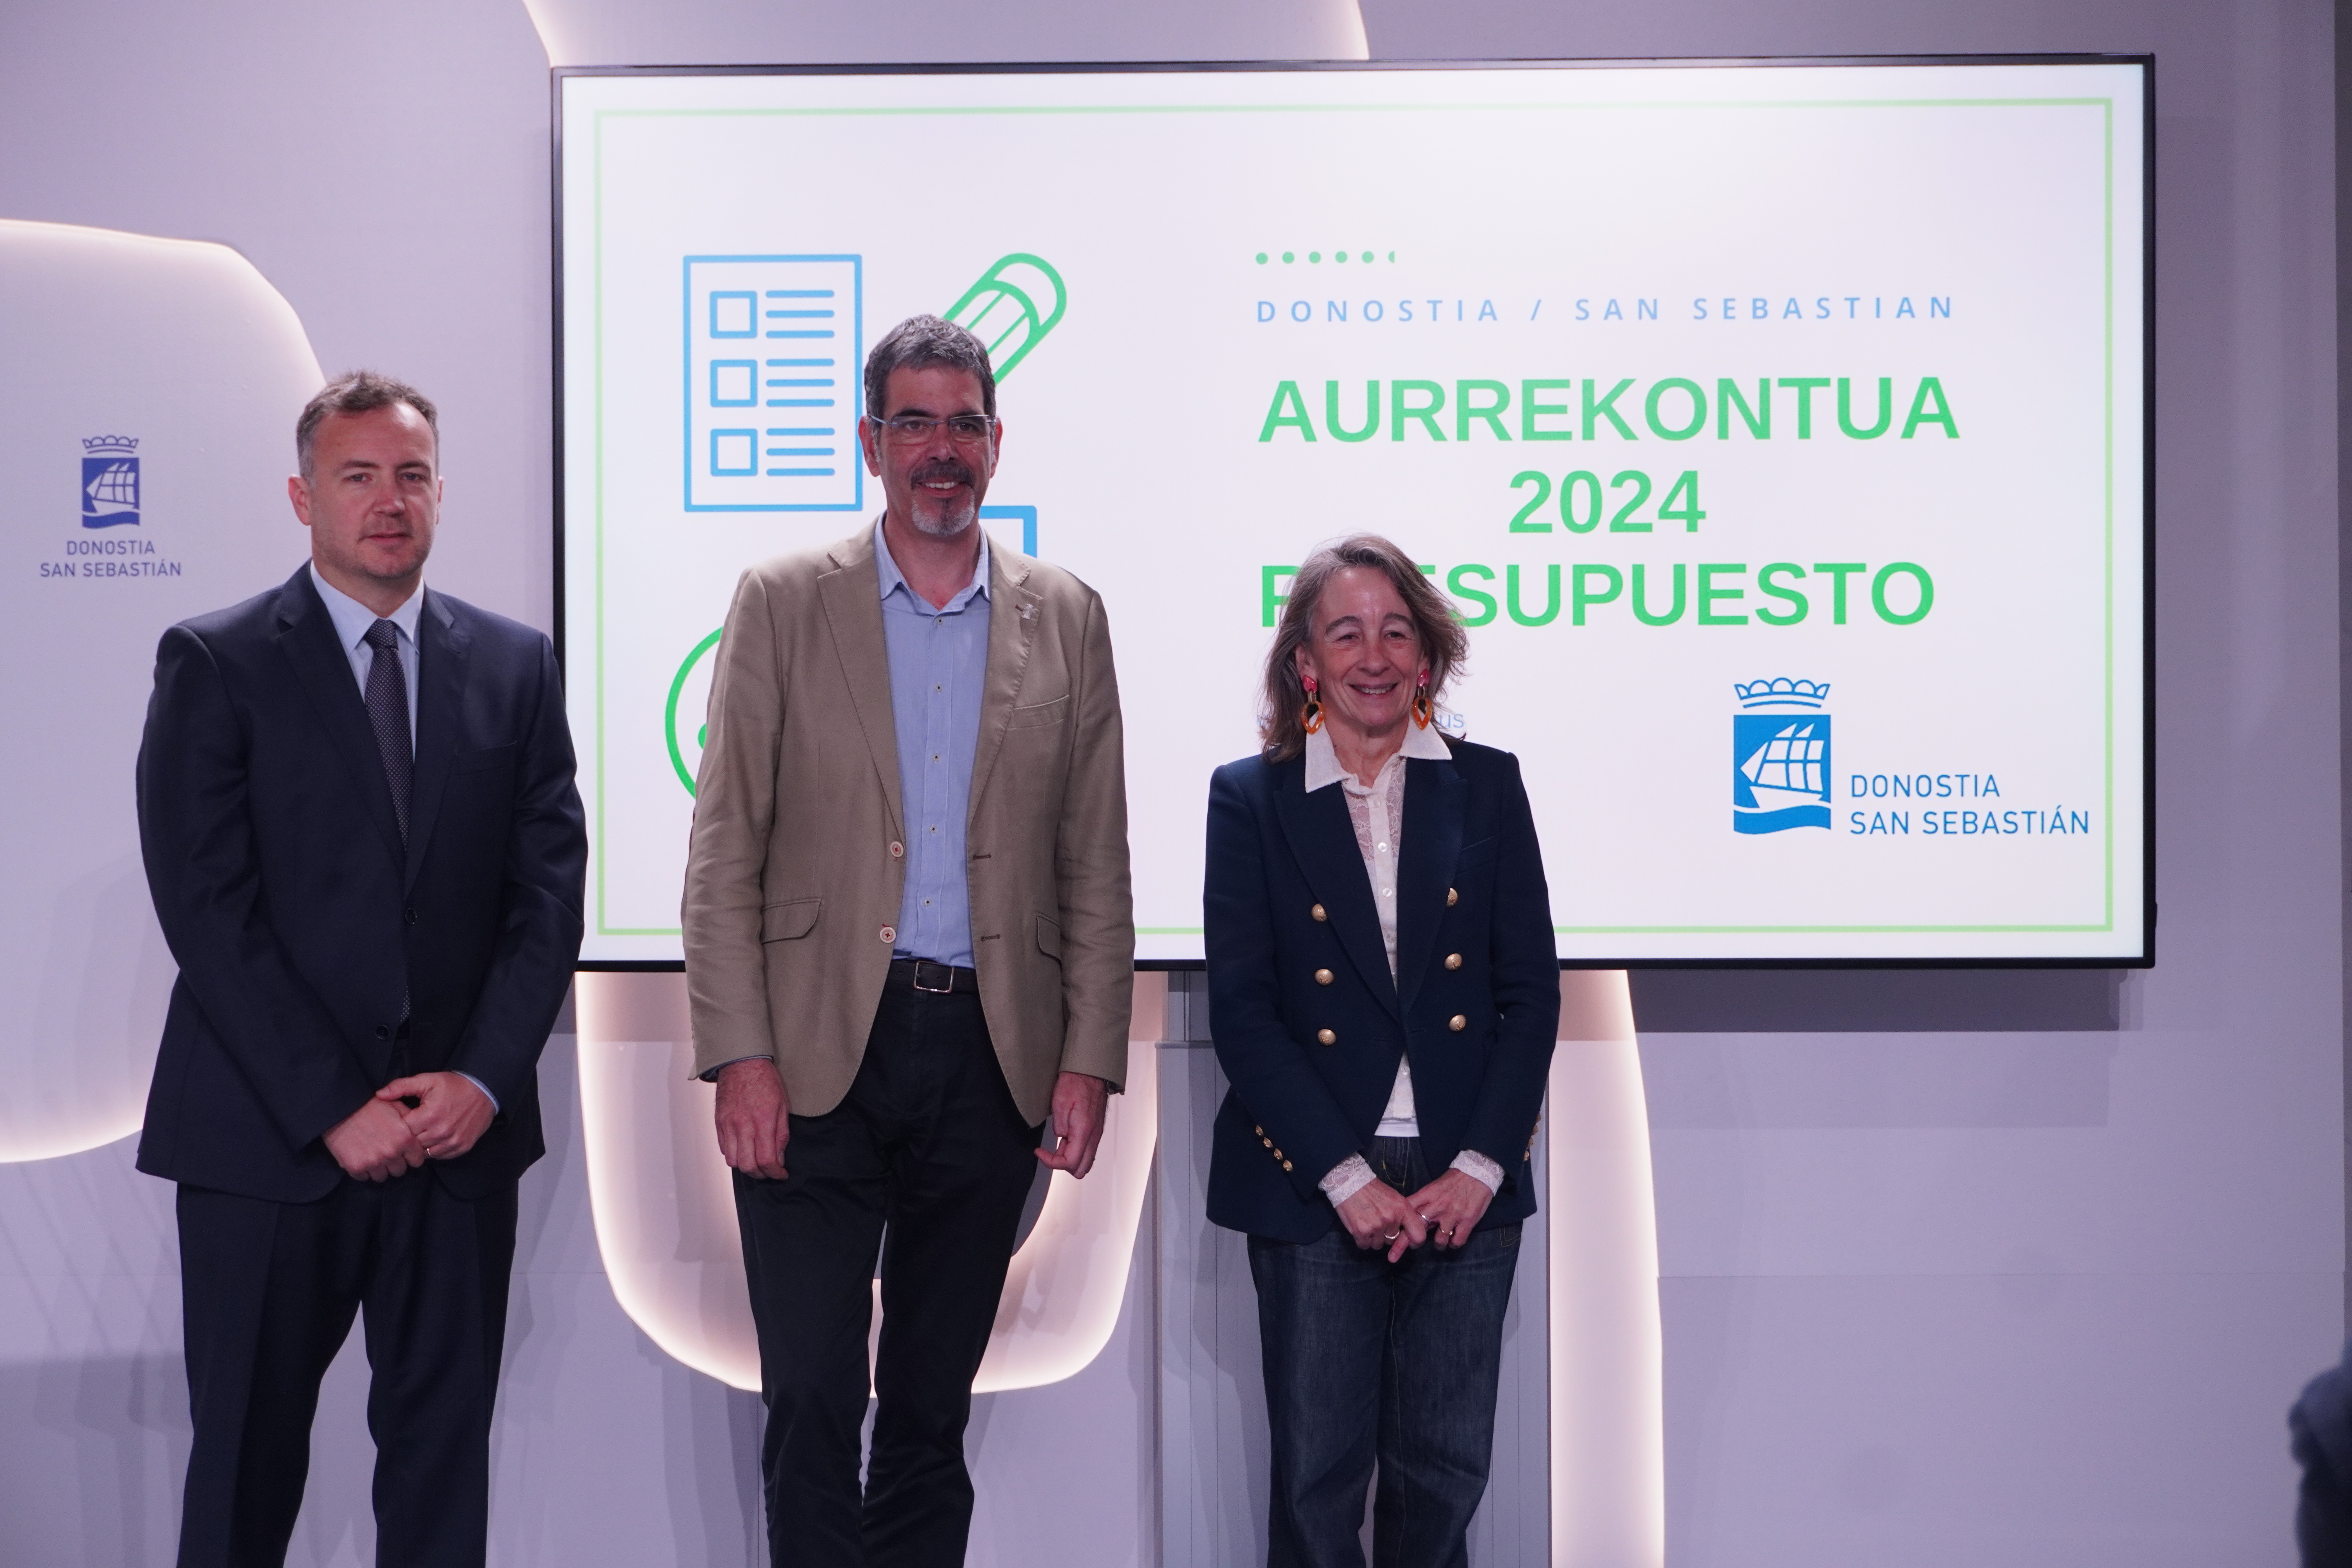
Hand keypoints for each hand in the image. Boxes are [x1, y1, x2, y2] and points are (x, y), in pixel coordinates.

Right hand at [324, 1097, 428, 1181]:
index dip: (410, 1157)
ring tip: (371, 1155)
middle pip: (400, 1171)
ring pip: (382, 1177)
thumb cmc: (369, 1105)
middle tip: (384, 1153)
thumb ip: (410, 1121)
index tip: (403, 1153)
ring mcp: (374, 1162)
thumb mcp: (395, 1107)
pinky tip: (359, 1157)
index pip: (417, 1160)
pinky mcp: (356, 1167)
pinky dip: (362, 1170)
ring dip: (378, 1168)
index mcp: (405, 1138)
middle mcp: (392, 1152)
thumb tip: (419, 1131)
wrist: (339, 1109)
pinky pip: (364, 1177)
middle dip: (394, 1163)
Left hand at [377, 1072, 494, 1161]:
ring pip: (425, 1154)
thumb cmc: (454, 1085)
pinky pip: (441, 1156)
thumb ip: (401, 1086)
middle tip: (409, 1129)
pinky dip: (435, 1150)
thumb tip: (379, 1095)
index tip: (400, 1120)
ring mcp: (453, 1141)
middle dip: (408, 1138)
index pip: (402, 1131)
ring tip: (421, 1134)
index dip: (397, 1126)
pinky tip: (434, 1138)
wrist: (485, 1090)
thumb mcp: (427, 1080)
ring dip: (421, 1145)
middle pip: (412, 1144)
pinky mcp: (462, 1147)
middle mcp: (441, 1132)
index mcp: (429, 1115)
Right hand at [714, 1057, 790, 1179]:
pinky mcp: (719, 1123)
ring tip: (756, 1162)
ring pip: (733, 1161)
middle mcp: (743, 1126)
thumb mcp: (782, 1105)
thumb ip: (781, 1134)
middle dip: (761, 1174)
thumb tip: (779, 1158)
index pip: (767, 1159)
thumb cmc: (765, 1080)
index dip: (775, 1173)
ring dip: (745, 1166)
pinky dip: (734, 1155)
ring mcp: (728, 1125)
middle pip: (748, 1165)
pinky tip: (744, 1149)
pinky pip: (724, 1148)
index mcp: (762, 1121)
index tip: (781, 1174)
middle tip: (769, 1172)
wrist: (742, 1062)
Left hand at [1036, 1071, 1109, 1177]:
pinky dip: (1075, 1150)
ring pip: (1085, 1162)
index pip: (1069, 1162)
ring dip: (1069, 1158)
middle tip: (1051, 1151)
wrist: (1090, 1073)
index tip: (1040, 1152)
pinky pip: (1087, 1151)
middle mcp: (1094, 1136)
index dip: (1050, 1162)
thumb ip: (1059, 1127)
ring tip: (1059, 1144)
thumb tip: (1060, 1138)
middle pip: (1080, 1169)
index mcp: (1084, 1130)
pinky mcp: (1096, 1131)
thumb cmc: (1076, 1083)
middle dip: (1062, 1164)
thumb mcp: (1059, 1104)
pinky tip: (1067, 1138)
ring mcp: (1097, 1135)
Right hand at [1335, 1178, 1427, 1262]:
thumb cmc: (1372, 1189)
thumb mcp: (1394, 1197)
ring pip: (1378, 1244)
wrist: (1349, 1182)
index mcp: (1402, 1208)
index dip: (1415, 1242)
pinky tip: (1359, 1226)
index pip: (1418, 1234)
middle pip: (1392, 1240)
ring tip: (1367, 1222)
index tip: (1411, 1243)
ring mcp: (1376, 1226)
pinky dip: (1362, 1239)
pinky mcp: (1361, 1231)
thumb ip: (1403, 1214)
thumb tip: (1407, 1231)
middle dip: (1385, 1234)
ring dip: (1373, 1238)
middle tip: (1377, 1222)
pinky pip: (1365, 1245)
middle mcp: (1390, 1218)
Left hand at [1404, 1169, 1495, 1250]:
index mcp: (1427, 1195)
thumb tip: (1408, 1216)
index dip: (1396, 1225)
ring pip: (1439, 1240)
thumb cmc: (1454, 1180)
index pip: (1406, 1211)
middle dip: (1403, 1244)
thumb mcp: (1433, 1187)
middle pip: (1416, 1229)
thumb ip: (1422, 1201)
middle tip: (1396, 1255)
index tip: (1389, 1235)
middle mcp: (1437, 1206)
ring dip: (1438, 1244)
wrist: (1478, 1172)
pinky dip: (1453, 1244)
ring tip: (1440, 1242)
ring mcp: (1452, 1215)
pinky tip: (1453, 1241)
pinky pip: (1456, 1241)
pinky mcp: (1467, 1221)